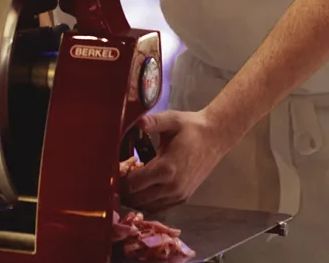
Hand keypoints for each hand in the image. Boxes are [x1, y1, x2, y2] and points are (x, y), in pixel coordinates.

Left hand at [122, 109, 236, 212]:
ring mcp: (178, 195)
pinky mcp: (183, 198)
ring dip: (134, 197)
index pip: (132, 184)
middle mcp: (172, 187)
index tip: (113, 169)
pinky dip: (146, 202)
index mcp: (166, 169)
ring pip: (146, 207)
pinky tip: (142, 188)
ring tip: (128, 181)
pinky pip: (158, 208)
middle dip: (123, 190)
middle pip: (136, 199)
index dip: (119, 179)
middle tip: (117, 175)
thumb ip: (152, 122)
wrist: (215, 137)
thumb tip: (137, 121)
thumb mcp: (171, 120)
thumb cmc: (192, 128)